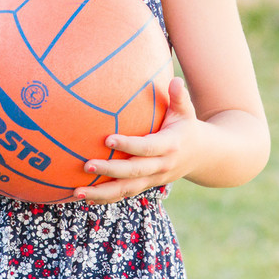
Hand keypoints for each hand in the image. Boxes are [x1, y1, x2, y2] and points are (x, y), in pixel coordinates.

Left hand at [74, 77, 199, 203]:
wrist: (202, 156)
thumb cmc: (186, 127)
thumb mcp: (186, 111)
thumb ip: (179, 97)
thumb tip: (176, 80)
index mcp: (170, 146)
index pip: (147, 148)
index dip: (129, 145)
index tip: (107, 140)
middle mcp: (161, 166)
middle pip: (133, 172)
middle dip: (110, 171)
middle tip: (87, 165)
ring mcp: (153, 179)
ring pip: (127, 190)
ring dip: (102, 192)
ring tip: (77, 192)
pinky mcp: (146, 185)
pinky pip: (124, 194)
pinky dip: (105, 198)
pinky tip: (83, 197)